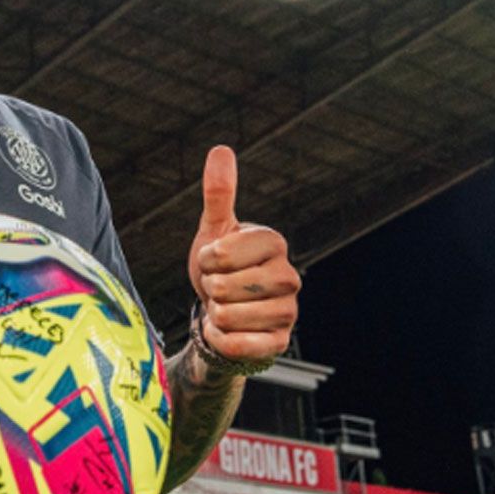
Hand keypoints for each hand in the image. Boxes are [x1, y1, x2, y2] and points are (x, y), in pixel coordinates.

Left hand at [186, 145, 299, 361]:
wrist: (221, 312)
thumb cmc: (219, 267)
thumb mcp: (214, 229)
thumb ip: (219, 193)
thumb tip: (221, 149)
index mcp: (274, 243)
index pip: (220, 252)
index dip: (205, 259)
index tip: (213, 260)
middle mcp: (289, 276)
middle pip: (223, 287)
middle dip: (209, 288)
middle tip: (219, 287)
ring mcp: (288, 311)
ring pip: (228, 315)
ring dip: (214, 314)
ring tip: (225, 307)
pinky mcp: (279, 342)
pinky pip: (237, 344)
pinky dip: (220, 339)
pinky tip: (227, 330)